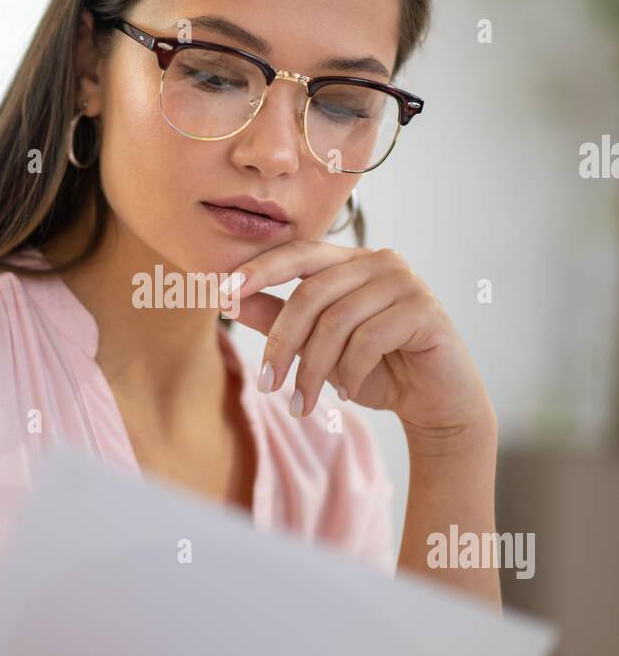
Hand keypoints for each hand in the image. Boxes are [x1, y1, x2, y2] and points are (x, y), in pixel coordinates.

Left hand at [229, 239, 494, 438]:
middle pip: (312, 293)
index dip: (258, 270)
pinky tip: (349, 390)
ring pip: (338, 321)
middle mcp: (378, 261)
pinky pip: (369, 339)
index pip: (298, 253)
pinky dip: (351, 371)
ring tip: (305, 401)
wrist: (434, 401)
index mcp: (349, 260)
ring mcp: (404, 281)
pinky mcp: (424, 310)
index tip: (221, 294)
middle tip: (267, 384)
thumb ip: (278, 320)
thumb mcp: (317, 347)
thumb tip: (229, 299)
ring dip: (315, 368)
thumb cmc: (375, 369)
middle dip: (282, 343)